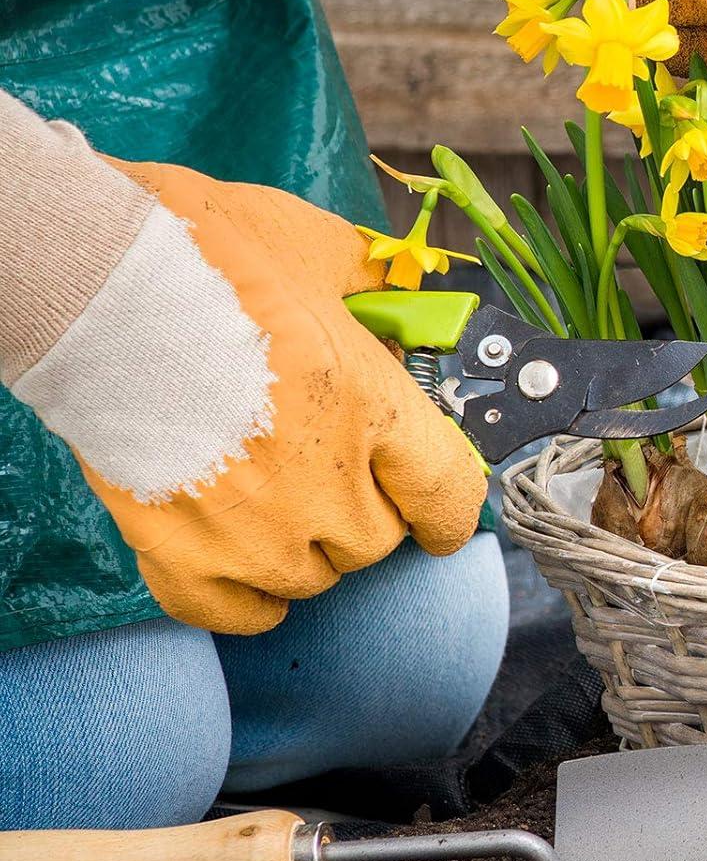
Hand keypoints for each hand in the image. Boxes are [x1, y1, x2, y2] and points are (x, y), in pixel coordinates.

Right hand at [17, 161, 485, 633]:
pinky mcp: (181, 553)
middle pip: (377, 540)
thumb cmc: (209, 254)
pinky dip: (248, 598)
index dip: (452, 510)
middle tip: (331, 468)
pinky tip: (248, 565)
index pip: (447, 495)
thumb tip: (393, 293)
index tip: (444, 516)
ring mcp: (254, 531)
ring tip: (276, 496)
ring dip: (306, 546)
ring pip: (312, 576)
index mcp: (375, 409)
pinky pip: (237, 612)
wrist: (100, 284)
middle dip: (366, 509)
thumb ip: (371, 284)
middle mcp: (325, 485)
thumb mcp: (321, 247)